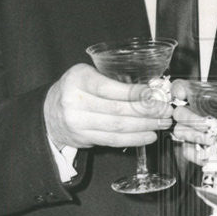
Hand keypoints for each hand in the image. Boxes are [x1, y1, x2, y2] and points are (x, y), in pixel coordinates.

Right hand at [43, 64, 171, 149]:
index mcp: (78, 79)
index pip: (111, 88)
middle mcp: (74, 101)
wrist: (50, 111)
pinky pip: (113, 140)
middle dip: (147, 112)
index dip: (135, 93)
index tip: (155, 96)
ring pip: (117, 127)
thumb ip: (113, 80)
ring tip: (161, 124)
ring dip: (144, 127)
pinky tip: (149, 136)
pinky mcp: (83, 138)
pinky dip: (134, 139)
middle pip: (117, 109)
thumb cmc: (77, 89)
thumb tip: (151, 90)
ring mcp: (77, 122)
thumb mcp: (89, 75)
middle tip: (166, 111)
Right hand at [170, 79, 216, 165]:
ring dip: (196, 135)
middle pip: (180, 112)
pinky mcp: (194, 152)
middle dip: (191, 117)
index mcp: (210, 104)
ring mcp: (194, 135)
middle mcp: (199, 117)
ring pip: (181, 131)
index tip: (183, 95)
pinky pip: (188, 151)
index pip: (184, 89)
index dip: (179, 89)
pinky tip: (211, 154)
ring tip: (213, 141)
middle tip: (207, 124)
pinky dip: (199, 153)